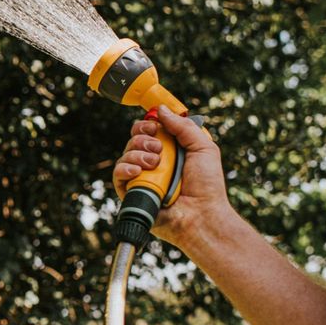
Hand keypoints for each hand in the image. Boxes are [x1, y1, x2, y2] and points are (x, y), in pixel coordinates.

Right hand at [112, 105, 233, 246]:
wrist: (201, 214)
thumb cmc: (207, 186)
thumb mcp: (204, 148)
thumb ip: (183, 127)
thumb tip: (160, 110)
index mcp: (169, 151)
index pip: (148, 131)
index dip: (147, 125)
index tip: (154, 127)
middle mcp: (153, 163)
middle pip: (134, 140)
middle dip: (143, 138)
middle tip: (158, 148)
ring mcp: (142, 178)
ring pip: (125, 155)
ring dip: (138, 154)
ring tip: (154, 164)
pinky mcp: (132, 192)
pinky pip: (118, 175)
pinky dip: (125, 169)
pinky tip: (137, 172)